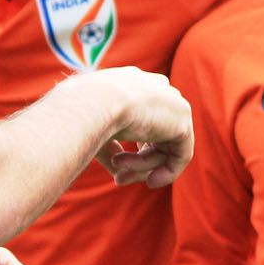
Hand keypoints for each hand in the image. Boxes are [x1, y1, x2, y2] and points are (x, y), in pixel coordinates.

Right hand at [89, 67, 192, 187]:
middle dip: (137, 161)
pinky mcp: (182, 120)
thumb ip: (110, 146)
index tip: (113, 164)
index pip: (142, 118)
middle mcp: (155, 89)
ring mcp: (172, 102)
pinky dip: (168, 172)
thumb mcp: (94, 128)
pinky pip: (181, 155)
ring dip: (141, 166)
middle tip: (118, 179)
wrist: (93, 103)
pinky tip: (151, 181)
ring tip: (119, 172)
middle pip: (155, 135)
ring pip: (164, 147)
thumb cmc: (82, 113)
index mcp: (134, 83)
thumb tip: (118, 167)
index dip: (131, 146)